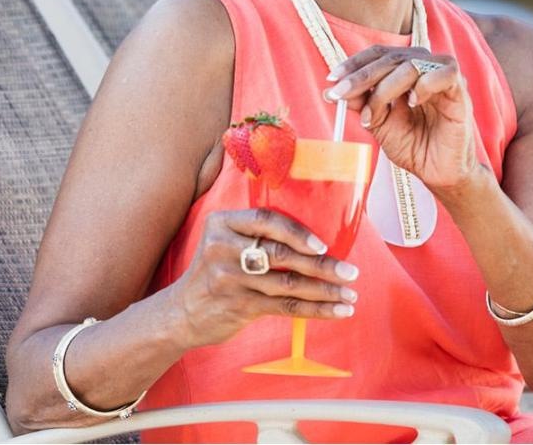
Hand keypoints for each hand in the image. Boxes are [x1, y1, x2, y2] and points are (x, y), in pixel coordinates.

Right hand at [170, 208, 360, 347]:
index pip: (265, 220)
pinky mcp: (239, 306)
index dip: (296, 232)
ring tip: (350, 294)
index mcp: (222, 223)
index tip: (323, 244)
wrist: (181, 312)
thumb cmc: (214, 271)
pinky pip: (285, 307)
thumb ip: (254, 232)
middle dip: (322, 264)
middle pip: (281, 254)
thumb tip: (312, 233)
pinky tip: (336, 310)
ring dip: (325, 291)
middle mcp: (223, 248)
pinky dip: (315, 309)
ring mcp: (230, 279)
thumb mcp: (222, 240)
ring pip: (288, 284)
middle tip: (351, 272)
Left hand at [324, 45, 480, 193]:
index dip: (354, 64)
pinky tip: (412, 103)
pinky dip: (424, 85)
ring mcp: (443, 75)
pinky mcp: (460, 90)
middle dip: (361, 77)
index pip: (378, 54)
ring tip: (374, 116)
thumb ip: (361, 104)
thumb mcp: (379, 124)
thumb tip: (331, 91)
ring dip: (385, 88)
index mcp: (404, 70)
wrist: (438, 173)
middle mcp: (424, 66)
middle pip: (390, 57)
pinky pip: (443, 73)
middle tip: (341, 94)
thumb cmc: (413, 146)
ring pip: (411, 65)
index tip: (331, 81)